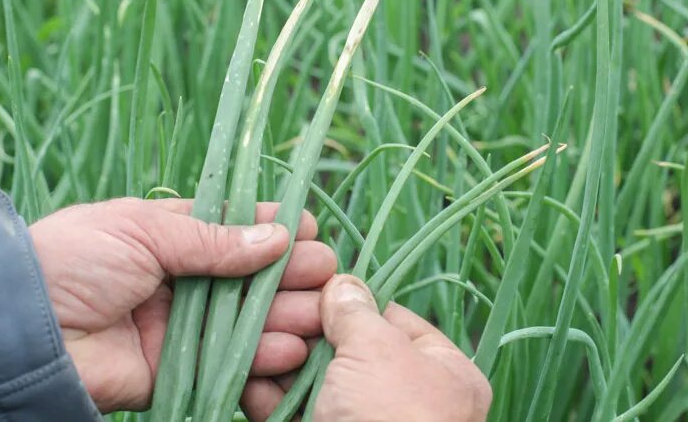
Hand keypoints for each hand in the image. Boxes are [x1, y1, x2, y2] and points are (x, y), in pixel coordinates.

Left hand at [29, 198, 335, 412]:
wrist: (19, 328)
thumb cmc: (74, 258)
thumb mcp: (143, 229)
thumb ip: (212, 240)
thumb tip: (278, 236)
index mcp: (170, 235)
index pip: (235, 230)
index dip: (274, 230)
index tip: (309, 230)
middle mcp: (182, 280)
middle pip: (252, 279)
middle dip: (293, 277)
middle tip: (326, 277)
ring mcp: (180, 327)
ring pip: (248, 323)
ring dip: (286, 321)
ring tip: (317, 320)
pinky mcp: (174, 371)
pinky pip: (227, 368)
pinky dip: (261, 366)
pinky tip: (288, 356)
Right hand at [243, 274, 491, 421]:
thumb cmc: (392, 418)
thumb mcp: (379, 350)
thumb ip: (356, 311)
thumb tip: (341, 284)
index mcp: (441, 372)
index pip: (389, 318)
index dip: (348, 299)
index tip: (309, 279)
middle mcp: (401, 398)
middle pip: (345, 347)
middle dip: (304, 327)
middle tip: (270, 305)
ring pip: (313, 379)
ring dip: (278, 356)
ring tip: (253, 335)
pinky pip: (289, 410)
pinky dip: (264, 393)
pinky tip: (246, 373)